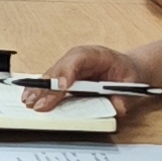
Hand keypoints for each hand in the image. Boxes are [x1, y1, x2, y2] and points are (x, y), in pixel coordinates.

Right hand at [31, 40, 148, 110]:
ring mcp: (70, 67)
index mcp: (96, 55)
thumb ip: (125, 96)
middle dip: (48, 87)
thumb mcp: (132, 85)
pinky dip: (40, 91)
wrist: (127, 69)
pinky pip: (50, 82)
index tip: (62, 87)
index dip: (68, 72)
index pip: (79, 59)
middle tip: (40, 103)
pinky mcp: (65, 77)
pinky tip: (30, 98)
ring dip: (39, 89)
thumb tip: (116, 106)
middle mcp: (79, 58)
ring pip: (51, 76)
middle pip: (59, 69)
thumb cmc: (127, 74)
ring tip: (29, 101)